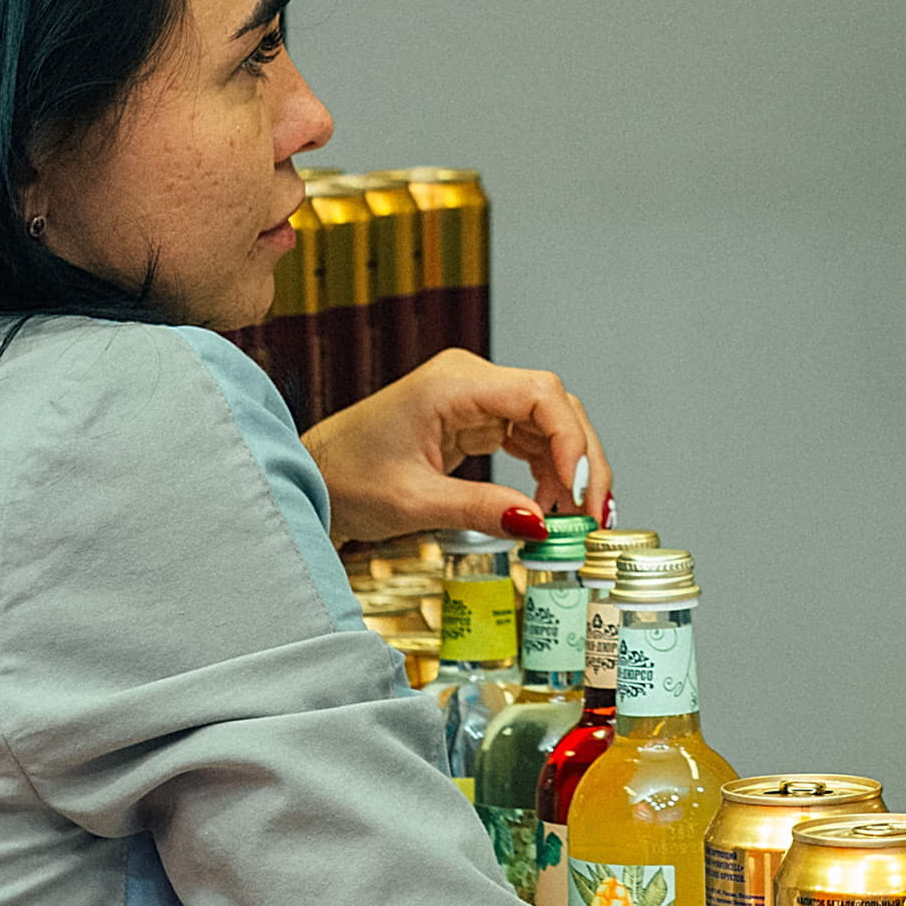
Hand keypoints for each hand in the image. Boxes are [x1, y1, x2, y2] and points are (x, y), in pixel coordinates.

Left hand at [304, 348, 612, 546]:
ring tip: (573, 518)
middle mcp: (470, 381)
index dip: (571, 441)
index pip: (541, 395)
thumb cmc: (346, 478)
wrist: (312, 477)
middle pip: (555, 406)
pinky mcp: (474, 420)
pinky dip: (546, 471)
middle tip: (593, 513)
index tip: (577, 492)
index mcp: (453, 383)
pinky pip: (528, 438)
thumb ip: (480, 508)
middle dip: (581, 460)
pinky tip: (549, 505)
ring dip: (568, 469)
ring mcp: (475, 398)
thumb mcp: (414, 501)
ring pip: (549, 423)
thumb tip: (540, 524)